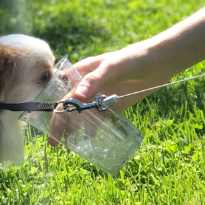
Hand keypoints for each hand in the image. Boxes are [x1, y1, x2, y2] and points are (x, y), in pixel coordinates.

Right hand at [48, 39, 172, 145]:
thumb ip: (94, 80)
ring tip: (68, 146)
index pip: (61, 91)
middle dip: (60, 124)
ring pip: (82, 115)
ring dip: (75, 129)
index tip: (43, 123)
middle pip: (69, 106)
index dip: (52, 107)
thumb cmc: (134, 58)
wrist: (161, 62)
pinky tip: (88, 141)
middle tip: (54, 142)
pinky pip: (100, 120)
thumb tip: (76, 97)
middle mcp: (87, 86)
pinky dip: (93, 130)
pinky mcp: (113, 106)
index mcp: (81, 72)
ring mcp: (100, 97)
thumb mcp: (113, 66)